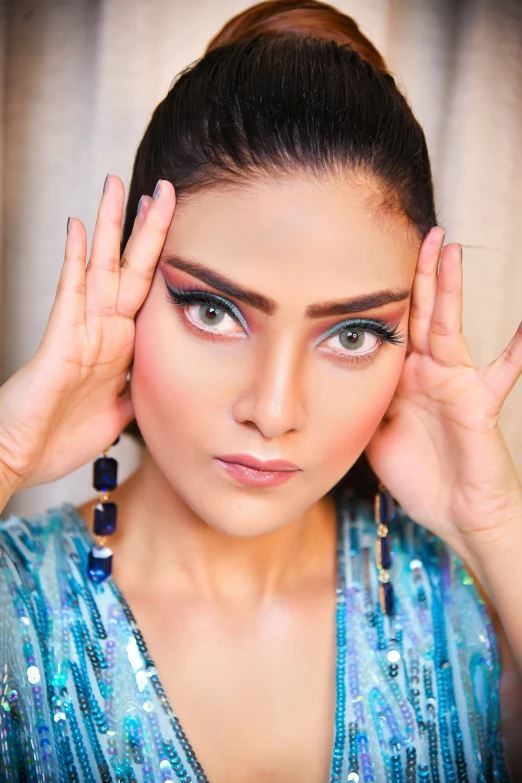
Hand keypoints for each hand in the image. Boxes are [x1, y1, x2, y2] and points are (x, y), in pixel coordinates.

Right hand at [0, 175, 175, 492]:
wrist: (21, 460)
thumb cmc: (61, 438)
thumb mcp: (119, 412)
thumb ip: (138, 388)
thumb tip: (160, 376)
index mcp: (121, 347)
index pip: (148, 291)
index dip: (162, 257)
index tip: (175, 225)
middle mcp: (103, 331)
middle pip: (130, 269)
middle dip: (147, 228)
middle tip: (163, 188)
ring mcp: (81, 332)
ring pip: (100, 269)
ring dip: (110, 227)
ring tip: (117, 186)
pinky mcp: (59, 342)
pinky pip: (68, 294)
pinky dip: (74, 261)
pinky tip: (78, 228)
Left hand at [365, 227, 521, 562]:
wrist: (458, 515)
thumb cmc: (420, 476)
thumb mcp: (375, 433)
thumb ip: (365, 400)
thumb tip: (339, 375)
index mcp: (405, 379)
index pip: (396, 326)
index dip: (389, 294)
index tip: (373, 257)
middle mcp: (431, 373)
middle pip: (423, 313)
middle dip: (420, 273)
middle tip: (421, 232)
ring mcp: (457, 384)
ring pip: (451, 327)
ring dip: (450, 290)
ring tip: (450, 251)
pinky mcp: (479, 404)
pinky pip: (502, 371)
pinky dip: (519, 348)